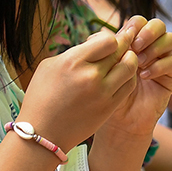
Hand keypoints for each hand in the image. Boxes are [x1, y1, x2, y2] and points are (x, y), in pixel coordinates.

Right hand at [19, 22, 141, 150]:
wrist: (42, 132)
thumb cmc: (41, 96)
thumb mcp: (50, 66)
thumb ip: (75, 52)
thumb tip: (94, 44)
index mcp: (73, 61)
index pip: (108, 40)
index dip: (109, 38)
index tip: (103, 42)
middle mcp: (90, 76)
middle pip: (120, 51)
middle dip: (124, 44)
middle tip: (124, 43)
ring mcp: (102, 93)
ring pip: (130, 67)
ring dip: (130, 60)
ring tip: (124, 58)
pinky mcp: (109, 107)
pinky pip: (129, 85)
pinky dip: (129, 76)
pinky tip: (122, 75)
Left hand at [101, 16, 171, 142]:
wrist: (119, 121)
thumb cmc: (107, 94)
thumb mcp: (100, 69)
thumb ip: (101, 49)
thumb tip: (103, 33)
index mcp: (133, 42)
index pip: (139, 22)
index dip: (134, 25)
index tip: (124, 38)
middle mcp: (150, 48)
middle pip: (158, 25)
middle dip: (148, 32)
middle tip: (135, 47)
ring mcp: (162, 61)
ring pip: (170, 39)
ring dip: (154, 48)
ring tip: (138, 64)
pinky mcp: (170, 76)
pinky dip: (158, 66)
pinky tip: (144, 76)